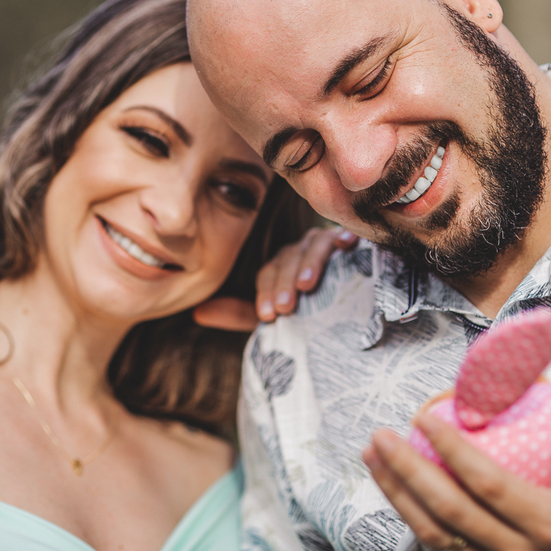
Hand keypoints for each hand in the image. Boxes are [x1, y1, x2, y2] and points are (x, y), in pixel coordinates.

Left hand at [192, 227, 356, 330]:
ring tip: (306, 285)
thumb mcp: (273, 314)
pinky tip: (346, 243)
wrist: (352, 306)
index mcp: (280, 264)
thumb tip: (198, 313)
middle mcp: (301, 249)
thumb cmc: (310, 312)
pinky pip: (346, 234)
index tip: (268, 316)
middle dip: (283, 283)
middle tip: (285, 308)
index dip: (266, 292)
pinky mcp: (351, 242)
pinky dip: (344, 236)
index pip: (268, 273)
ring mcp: (326, 242)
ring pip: (313, 246)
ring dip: (309, 263)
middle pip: (288, 259)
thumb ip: (239, 314)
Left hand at [362, 385, 550, 550]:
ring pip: (436, 535)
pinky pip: (442, 549)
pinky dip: (412, 517)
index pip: (488, 484)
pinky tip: (394, 486)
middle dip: (407, 472)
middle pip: (449, 512)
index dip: (452, 451)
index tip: (426, 418)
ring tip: (373, 457)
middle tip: (381, 437)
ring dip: (397, 495)